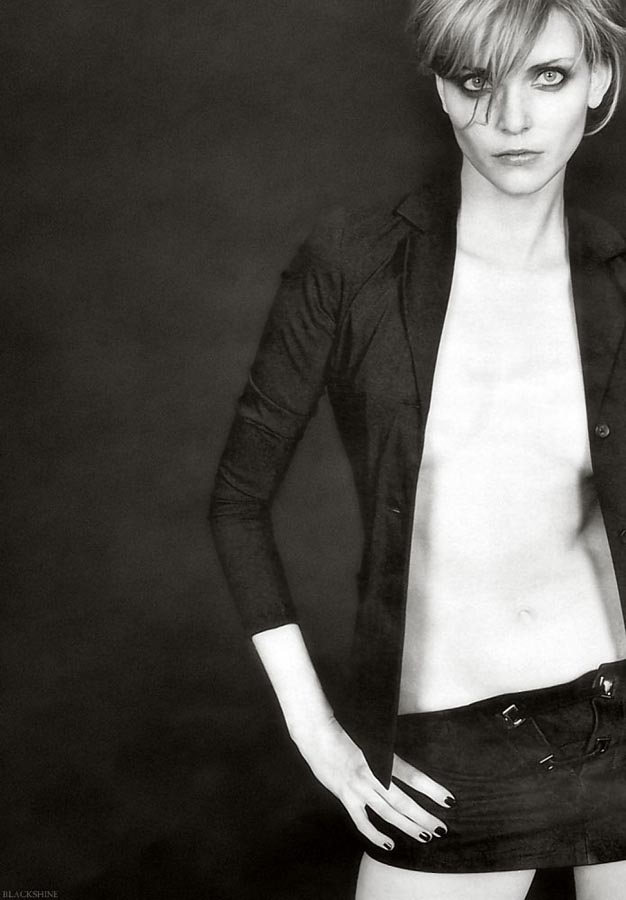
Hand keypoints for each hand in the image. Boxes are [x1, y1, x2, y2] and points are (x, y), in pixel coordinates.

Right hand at [290, 716, 454, 850]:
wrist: (315, 734)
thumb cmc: (345, 729)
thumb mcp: (371, 737)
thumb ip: (388, 753)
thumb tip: (408, 768)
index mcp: (380, 757)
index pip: (412, 776)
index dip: (432, 790)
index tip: (449, 801)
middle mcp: (370, 775)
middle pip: (403, 801)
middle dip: (424, 816)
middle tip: (441, 828)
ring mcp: (357, 788)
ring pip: (387, 813)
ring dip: (408, 826)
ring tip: (425, 836)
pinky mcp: (345, 797)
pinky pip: (362, 821)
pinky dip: (375, 835)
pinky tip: (390, 845)